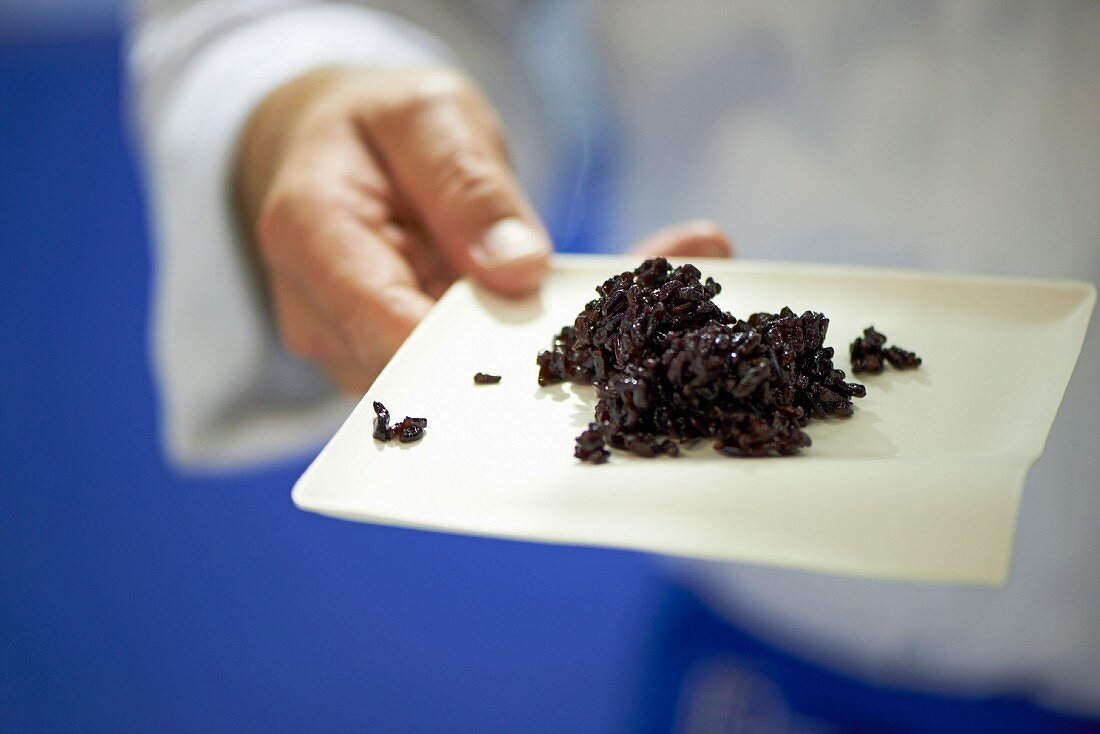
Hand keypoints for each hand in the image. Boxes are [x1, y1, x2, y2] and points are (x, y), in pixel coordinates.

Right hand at [237, 66, 732, 393]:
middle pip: (425, 372)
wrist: (334, 152)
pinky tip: (589, 327)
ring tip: (628, 323)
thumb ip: (466, 186)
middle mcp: (323, 315)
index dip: (472, 352)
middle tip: (625, 344)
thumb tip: (517, 270)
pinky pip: (460, 373)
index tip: (560, 348)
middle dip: (524, 365)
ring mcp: (356, 349)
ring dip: (535, 362)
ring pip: (450, 385)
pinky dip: (523, 353)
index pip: (386, 326)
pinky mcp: (396, 360)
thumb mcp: (428, 116)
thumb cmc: (376, 127)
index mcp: (312, 240)